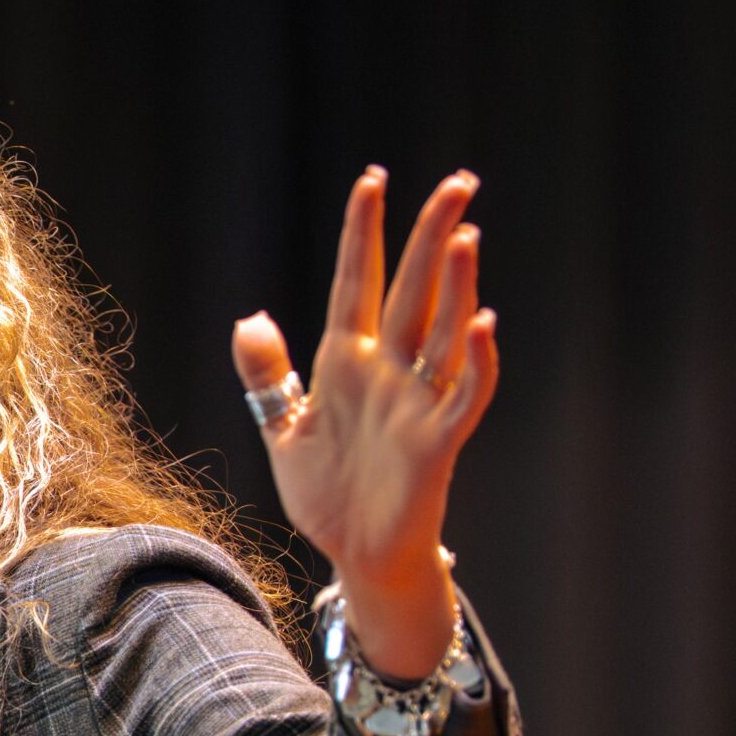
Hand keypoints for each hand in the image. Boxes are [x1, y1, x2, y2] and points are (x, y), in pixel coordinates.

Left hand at [231, 168, 499, 678]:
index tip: (372, 179)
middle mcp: (388, 373)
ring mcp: (415, 404)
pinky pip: (464, 395)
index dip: (364, 233)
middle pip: (415, 291)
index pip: (360, 282)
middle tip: (460, 181)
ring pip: (444, 333)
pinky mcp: (436, 442)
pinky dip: (478, 362)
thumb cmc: (328, 494)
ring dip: (457, 287)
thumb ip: (268, 375)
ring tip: (466, 236)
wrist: (354, 555)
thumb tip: (249, 318)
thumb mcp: (285, 429)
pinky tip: (485, 325)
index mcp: (346, 363)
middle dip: (433, 236)